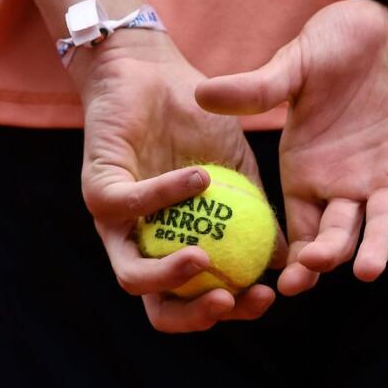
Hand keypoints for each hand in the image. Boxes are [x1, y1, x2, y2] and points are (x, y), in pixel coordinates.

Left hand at [70, 30, 278, 331]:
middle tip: (233, 297)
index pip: (196, 302)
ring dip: (169, 276)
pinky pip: (126, 207)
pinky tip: (200, 179)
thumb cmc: (197, 123)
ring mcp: (115, 222)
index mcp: (173, 249)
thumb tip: (290, 259)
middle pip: (160, 309)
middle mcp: (140, 245)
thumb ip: (259, 214)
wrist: (154, 72)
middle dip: (197, 316)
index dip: (230, 312)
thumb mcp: (239, 171)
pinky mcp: (97, 188)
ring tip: (206, 257)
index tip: (267, 295)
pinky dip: (164, 197)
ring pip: (132, 275)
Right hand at [197, 0, 387, 294]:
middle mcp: (348, 181)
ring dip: (378, 243)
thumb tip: (200, 93)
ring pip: (385, 218)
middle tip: (316, 270)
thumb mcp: (293, 65)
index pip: (301, 227)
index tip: (281, 284)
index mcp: (309, 169)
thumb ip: (256, 88)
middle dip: (329, 254)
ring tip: (367, 269)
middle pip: (340, 232)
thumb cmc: (338, 41)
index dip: (293, 258)